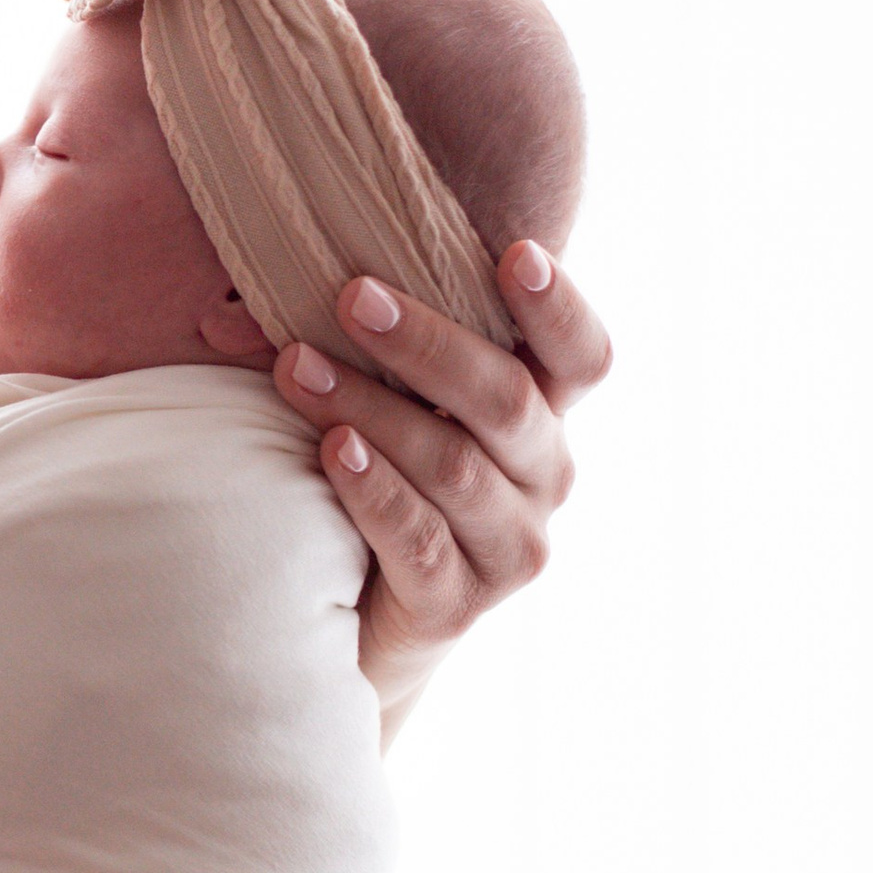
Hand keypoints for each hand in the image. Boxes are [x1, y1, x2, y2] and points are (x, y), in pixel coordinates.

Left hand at [256, 244, 611, 713]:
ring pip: (453, 466)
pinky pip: (420, 540)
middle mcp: (544, 479)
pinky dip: (375, 490)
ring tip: (298, 368)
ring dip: (372, 408)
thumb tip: (290, 275)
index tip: (515, 253)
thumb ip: (383, 348)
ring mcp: (509, 548)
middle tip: (351, 296)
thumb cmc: (376, 478)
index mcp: (541, 418)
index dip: (558, 307)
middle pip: (508, 401)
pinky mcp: (459, 605)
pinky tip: (334, 450)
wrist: (357, 620)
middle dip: (426, 343)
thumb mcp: (395, 405)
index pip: (583, 357)